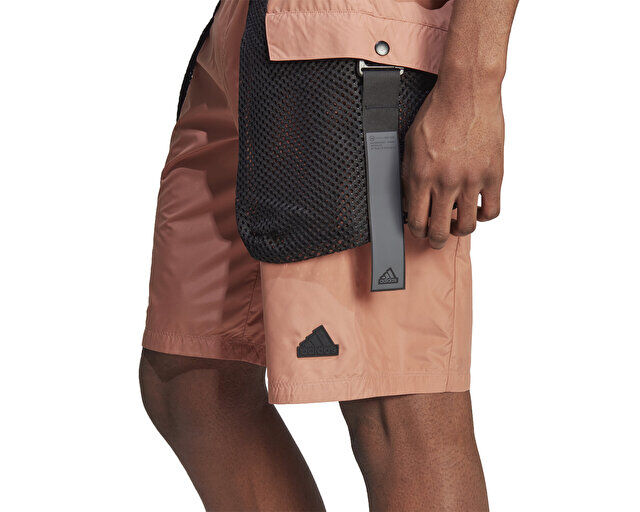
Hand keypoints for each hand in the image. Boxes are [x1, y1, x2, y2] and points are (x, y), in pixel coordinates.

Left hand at [401, 80, 503, 248]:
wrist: (466, 92)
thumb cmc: (438, 112)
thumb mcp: (410, 144)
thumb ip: (408, 174)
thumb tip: (408, 198)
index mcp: (420, 176)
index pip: (416, 219)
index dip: (416, 229)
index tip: (419, 227)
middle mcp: (444, 182)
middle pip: (438, 230)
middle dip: (434, 239)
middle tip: (436, 238)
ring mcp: (470, 180)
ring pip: (466, 226)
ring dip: (459, 231)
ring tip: (457, 225)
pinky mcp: (493, 175)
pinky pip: (491, 210)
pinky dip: (484, 216)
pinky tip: (478, 210)